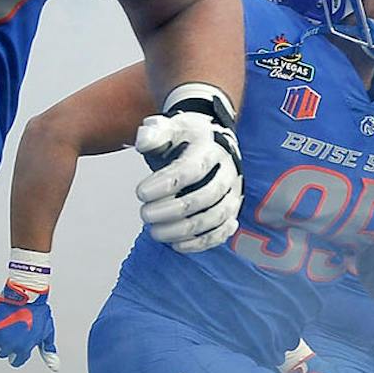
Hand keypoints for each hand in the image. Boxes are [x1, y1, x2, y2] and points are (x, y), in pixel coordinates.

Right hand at [0, 284, 57, 371]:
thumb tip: (55, 368)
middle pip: (1, 353)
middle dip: (6, 344)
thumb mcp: (46, 333)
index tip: (18, 344)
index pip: (15, 361)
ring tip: (0, 326)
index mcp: (23, 349)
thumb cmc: (39, 313)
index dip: (17, 353)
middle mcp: (9, 344)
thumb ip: (48, 351)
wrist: (28, 293)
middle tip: (11, 331)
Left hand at [134, 85, 242, 254]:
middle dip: (173, 210)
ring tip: (155, 233)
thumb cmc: (182, 136)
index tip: (140, 193)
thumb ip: (154, 132)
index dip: (167, 184)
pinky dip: (202, 243)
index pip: (193, 169)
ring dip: (185, 230)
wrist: (209, 140)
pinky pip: (222, 231)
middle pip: (207, 196)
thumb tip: (143, 142)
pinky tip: (176, 245)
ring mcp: (233, 192)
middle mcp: (228, 171)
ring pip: (217, 217)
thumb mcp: (167, 126)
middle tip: (144, 214)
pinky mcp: (232, 210)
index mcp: (210, 148)